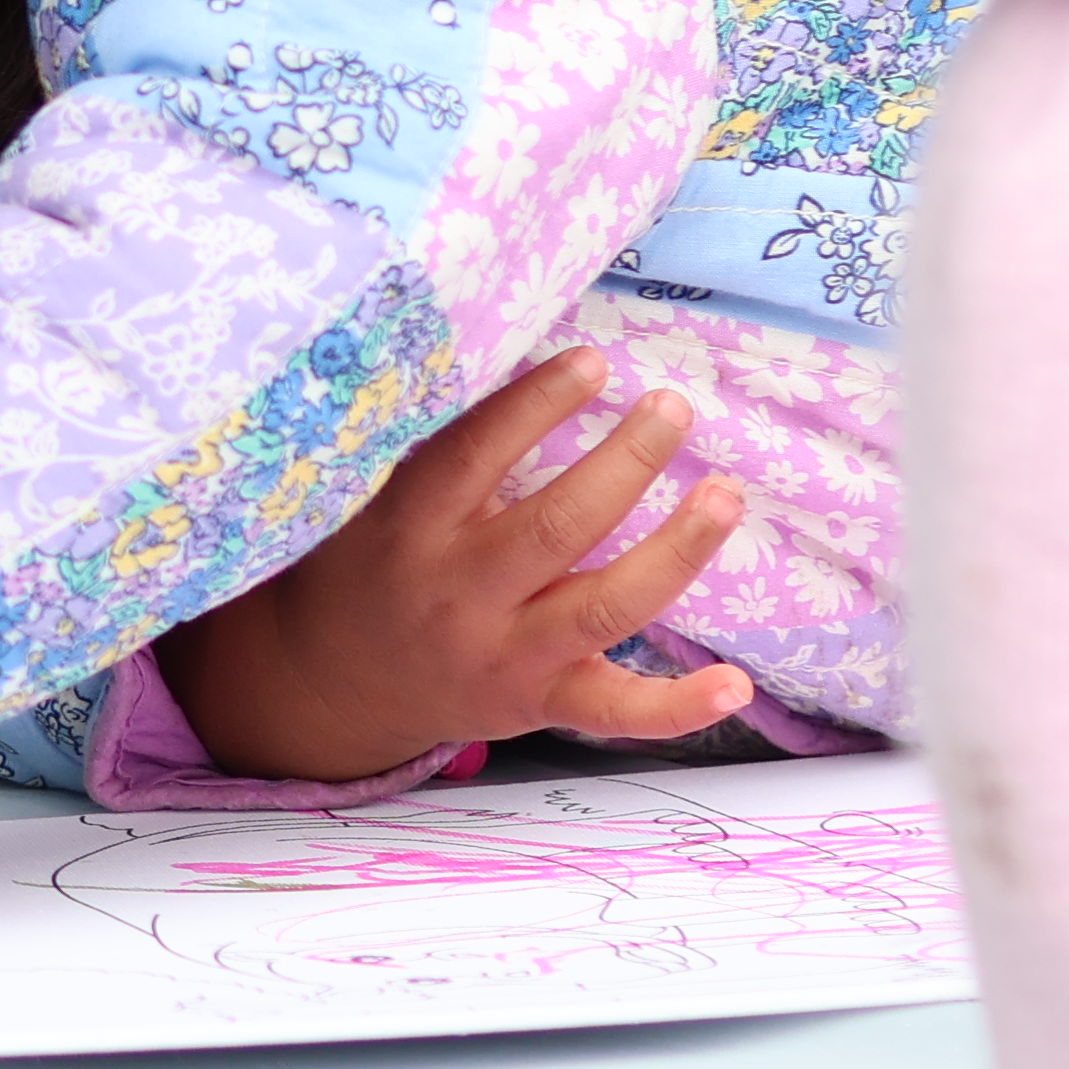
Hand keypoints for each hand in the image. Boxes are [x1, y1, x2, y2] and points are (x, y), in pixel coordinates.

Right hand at [148, 350, 753, 785]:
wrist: (333, 683)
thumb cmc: (372, 562)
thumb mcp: (374, 500)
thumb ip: (440, 451)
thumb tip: (524, 356)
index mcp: (414, 528)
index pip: (476, 456)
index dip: (536, 406)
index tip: (592, 362)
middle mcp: (461, 593)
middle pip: (559, 528)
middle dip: (626, 463)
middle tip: (673, 408)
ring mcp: (505, 655)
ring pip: (606, 606)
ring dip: (676, 551)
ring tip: (723, 494)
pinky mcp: (539, 703)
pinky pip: (615, 713)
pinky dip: (679, 707)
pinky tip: (734, 686)